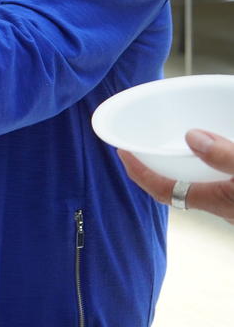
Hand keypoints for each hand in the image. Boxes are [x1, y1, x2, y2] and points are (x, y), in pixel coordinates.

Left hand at [118, 129, 233, 224]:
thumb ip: (225, 156)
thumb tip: (191, 137)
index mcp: (216, 201)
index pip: (163, 191)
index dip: (139, 173)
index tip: (123, 153)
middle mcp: (222, 209)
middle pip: (174, 190)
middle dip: (153, 170)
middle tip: (138, 147)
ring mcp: (233, 206)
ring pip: (196, 188)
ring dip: (177, 170)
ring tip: (166, 149)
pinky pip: (213, 185)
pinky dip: (200, 169)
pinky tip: (206, 157)